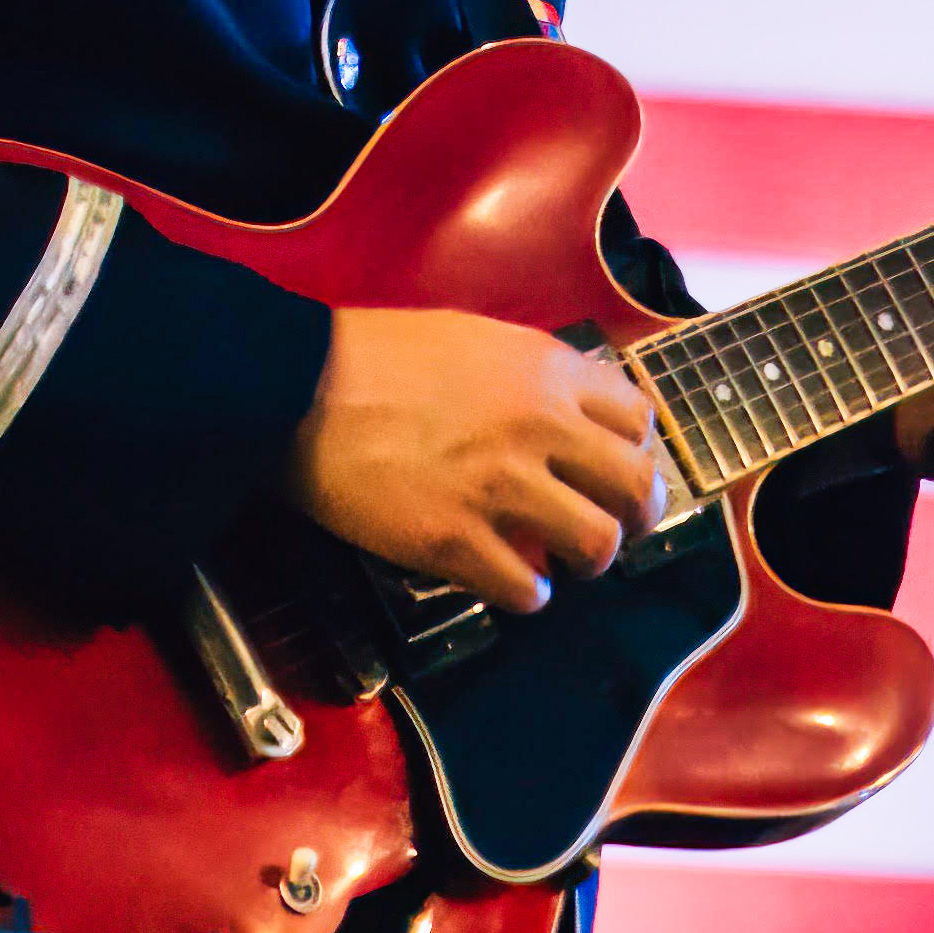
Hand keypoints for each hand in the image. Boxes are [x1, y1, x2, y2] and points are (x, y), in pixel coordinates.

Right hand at [291, 305, 663, 611]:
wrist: (295, 390)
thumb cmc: (373, 356)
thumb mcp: (472, 338)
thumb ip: (529, 375)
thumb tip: (564, 415)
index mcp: (545, 370)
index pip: (638, 416)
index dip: (634, 448)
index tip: (616, 466)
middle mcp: (539, 426)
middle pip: (636, 484)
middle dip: (638, 515)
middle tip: (618, 528)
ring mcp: (500, 487)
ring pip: (596, 544)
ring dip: (589, 560)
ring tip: (565, 562)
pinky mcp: (455, 541)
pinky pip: (527, 588)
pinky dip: (530, 595)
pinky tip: (516, 585)